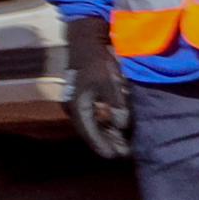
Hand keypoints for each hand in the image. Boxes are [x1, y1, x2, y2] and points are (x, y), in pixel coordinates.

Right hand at [67, 30, 133, 161]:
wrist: (85, 42)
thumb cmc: (96, 61)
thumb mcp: (109, 82)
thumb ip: (115, 104)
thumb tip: (121, 125)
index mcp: (78, 106)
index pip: (90, 132)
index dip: (102, 146)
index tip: (115, 157)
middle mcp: (74, 108)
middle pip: (91, 131)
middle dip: (107, 142)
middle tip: (124, 154)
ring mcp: (78, 103)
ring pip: (93, 124)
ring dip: (107, 134)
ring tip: (123, 145)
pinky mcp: (84, 97)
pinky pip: (94, 116)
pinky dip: (105, 124)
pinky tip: (117, 129)